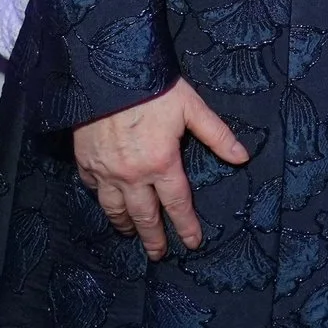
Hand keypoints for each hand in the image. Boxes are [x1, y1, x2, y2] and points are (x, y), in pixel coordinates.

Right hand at [71, 79, 247, 258]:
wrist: (105, 73)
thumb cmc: (153, 88)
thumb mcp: (191, 107)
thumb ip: (217, 135)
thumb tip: (242, 157)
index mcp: (161, 163)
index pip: (177, 204)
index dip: (186, 226)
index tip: (192, 242)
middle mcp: (132, 175)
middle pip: (144, 216)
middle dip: (153, 238)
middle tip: (158, 254)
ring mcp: (105, 171)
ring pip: (114, 209)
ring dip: (124, 224)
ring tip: (131, 233)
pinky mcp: (84, 162)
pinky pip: (93, 188)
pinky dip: (101, 198)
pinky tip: (106, 200)